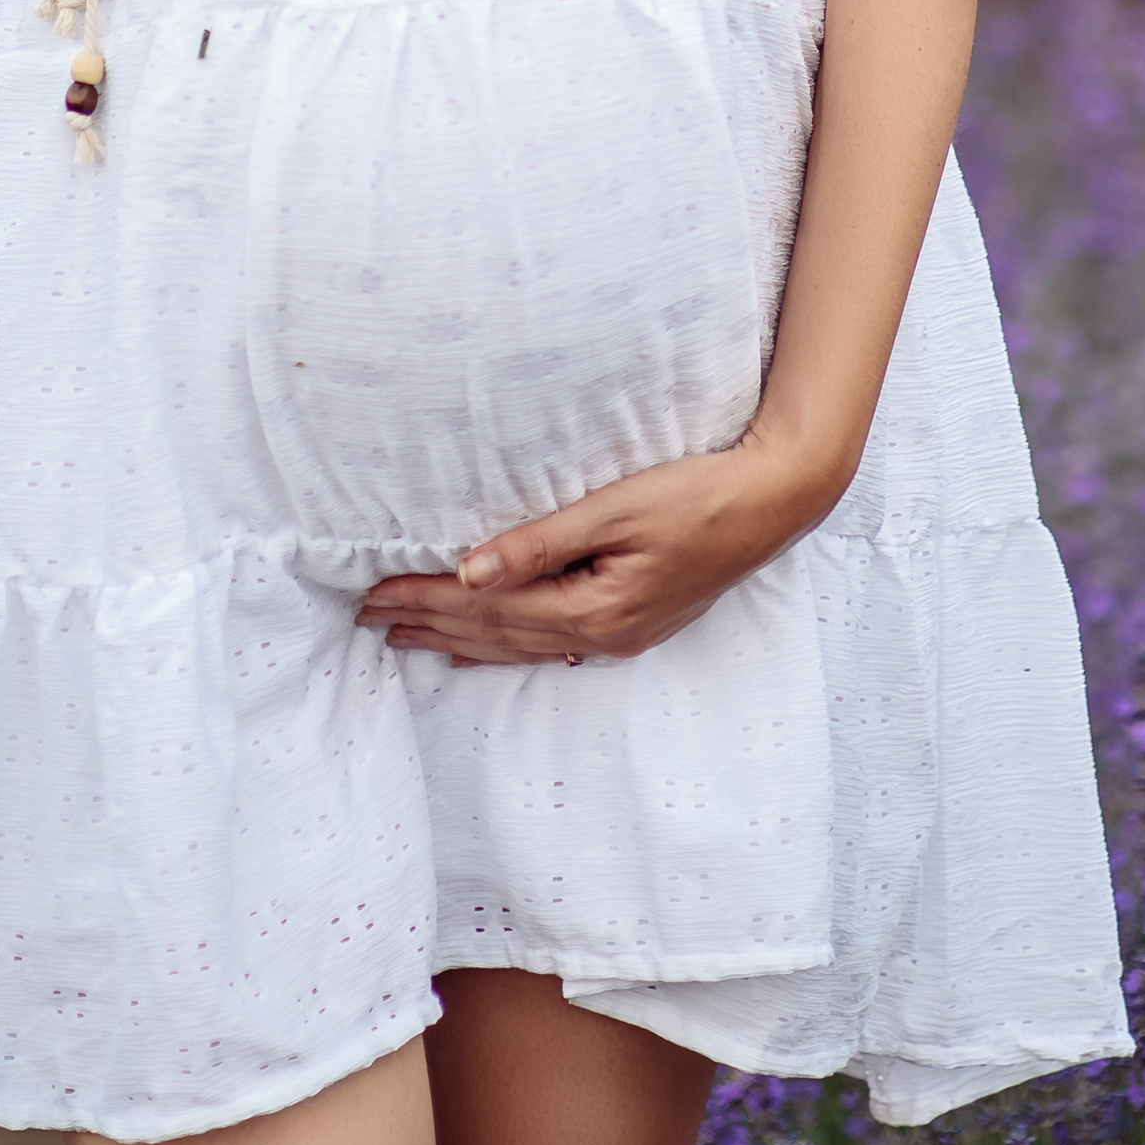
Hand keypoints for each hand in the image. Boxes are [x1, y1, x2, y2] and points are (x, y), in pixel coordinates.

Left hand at [354, 428, 832, 668]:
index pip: (487, 610)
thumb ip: (541, 544)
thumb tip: (471, 572)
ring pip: (519, 647)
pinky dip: (505, 646)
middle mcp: (601, 635)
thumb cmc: (698, 495)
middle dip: (429, 625)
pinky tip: (484, 648)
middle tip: (369, 620)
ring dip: (460, 642)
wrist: (775, 502)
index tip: (373, 595)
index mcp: (592, 610)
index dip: (427, 601)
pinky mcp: (633, 623)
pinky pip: (548, 645)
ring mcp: (619, 636)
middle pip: (495, 637)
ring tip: (408, 637)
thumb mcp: (617, 510)